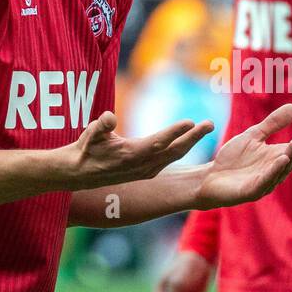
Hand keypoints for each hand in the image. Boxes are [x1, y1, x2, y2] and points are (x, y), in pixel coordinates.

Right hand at [65, 112, 214, 190]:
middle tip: (210, 123)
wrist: (80, 173)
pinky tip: (190, 141)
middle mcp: (142, 165)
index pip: (158, 141)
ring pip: (174, 155)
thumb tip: (108, 117)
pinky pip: (170, 160)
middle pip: (174, 150)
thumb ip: (101, 126)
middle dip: (193, 137)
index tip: (190, 121)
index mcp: (131, 154)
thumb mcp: (91, 134)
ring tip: (205, 127)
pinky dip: (182, 149)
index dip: (175, 132)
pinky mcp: (147, 172)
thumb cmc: (87, 148)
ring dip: (191, 141)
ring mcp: (146, 170)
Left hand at [194, 104, 291, 208]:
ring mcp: (265, 182)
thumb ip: (272, 124)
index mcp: (278, 157)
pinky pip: (266, 181)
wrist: (209, 178)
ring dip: (291, 155)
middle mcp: (276, 171)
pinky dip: (275, 170)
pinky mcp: (252, 192)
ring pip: (283, 169)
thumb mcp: (253, 135)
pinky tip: (282, 159)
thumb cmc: (232, 159)